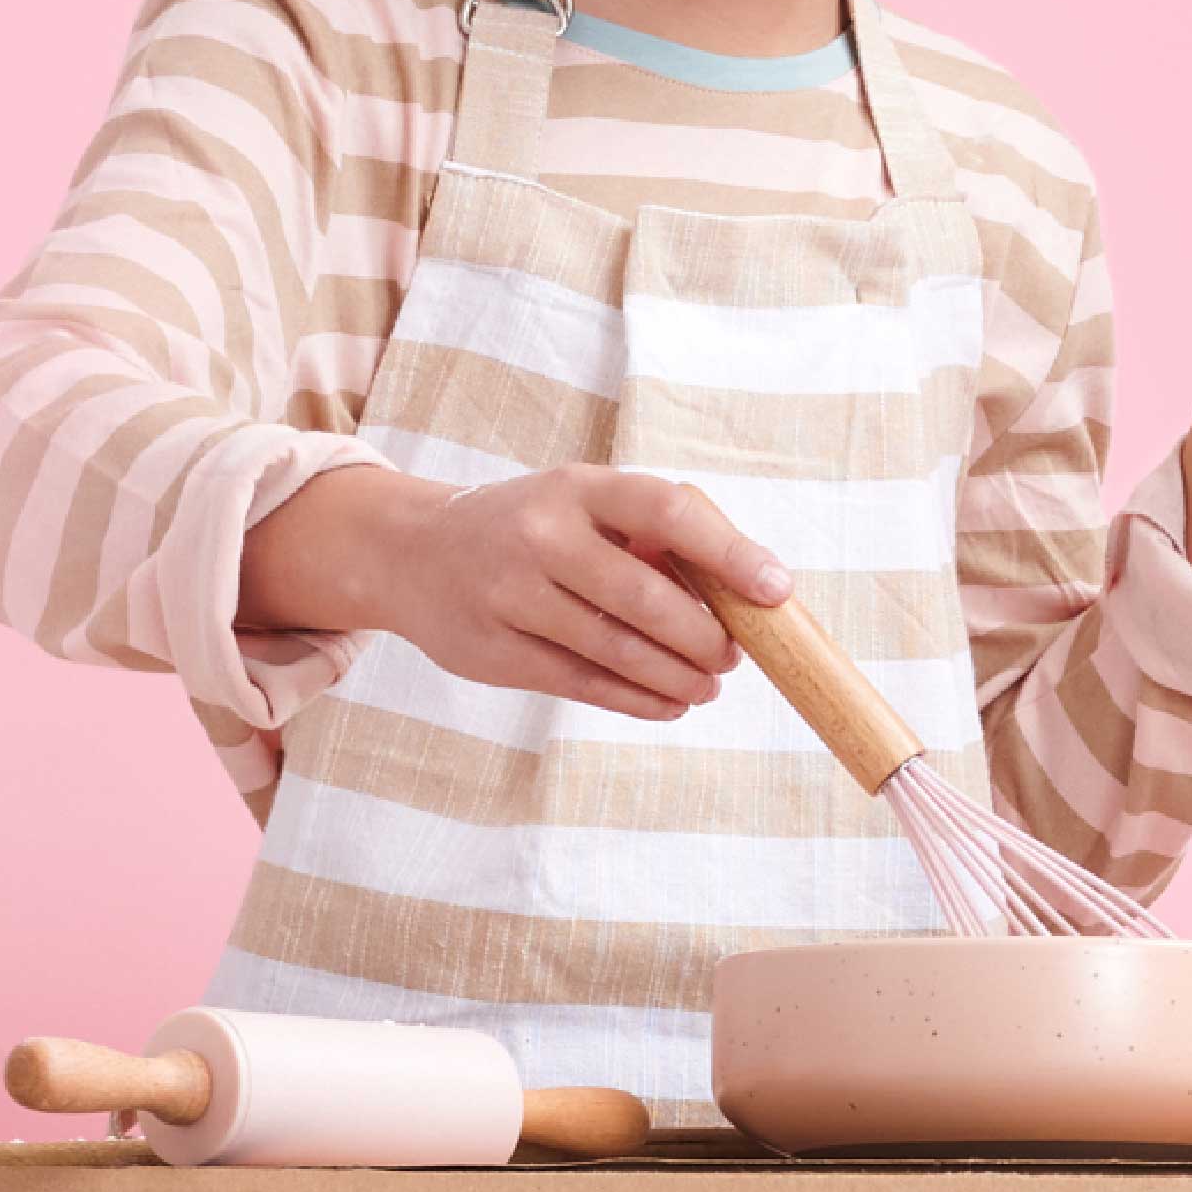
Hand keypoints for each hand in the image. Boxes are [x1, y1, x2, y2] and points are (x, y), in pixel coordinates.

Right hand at [242, 462, 791, 720]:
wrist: (414, 553)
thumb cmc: (531, 525)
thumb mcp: (583, 503)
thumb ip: (648, 535)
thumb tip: (740, 586)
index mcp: (580, 487)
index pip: (668, 512)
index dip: (729, 552)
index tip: (776, 589)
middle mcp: (543, 535)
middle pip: (645, 596)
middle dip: (703, 635)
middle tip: (735, 656)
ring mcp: (513, 594)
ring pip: (615, 649)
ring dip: (676, 676)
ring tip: (709, 686)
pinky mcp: (495, 651)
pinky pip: (580, 682)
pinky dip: (635, 700)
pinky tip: (667, 704)